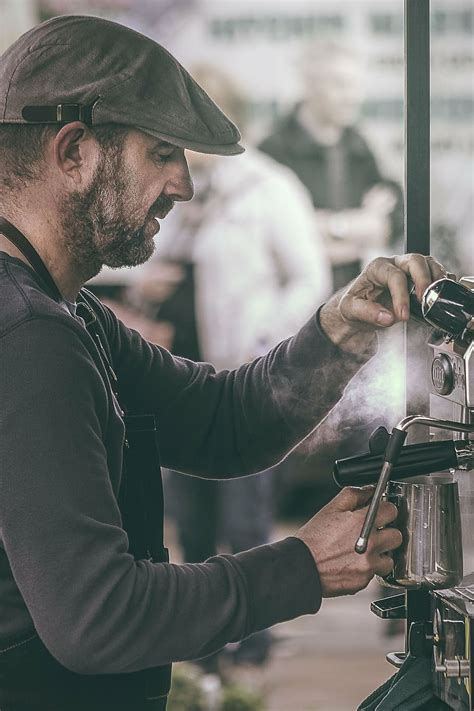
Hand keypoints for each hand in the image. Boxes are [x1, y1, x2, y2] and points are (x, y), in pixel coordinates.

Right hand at [295, 487, 401, 596]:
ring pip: (389, 559)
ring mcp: (369, 565)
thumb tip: (369, 491)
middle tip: (374, 534)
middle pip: (396, 536)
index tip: (381, 513)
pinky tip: (352, 563)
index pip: (391, 510)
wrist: (301, 566)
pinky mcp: (364, 581)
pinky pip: (374, 574)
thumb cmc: (313, 538)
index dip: (385, 510)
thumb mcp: (331, 508)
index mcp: (363, 522)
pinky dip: (367, 569)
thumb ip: (353, 495)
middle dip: (387, 533)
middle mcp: (370, 544)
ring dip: (380, 555)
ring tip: (364, 552)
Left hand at [319, 253, 447, 352]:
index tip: (403, 315)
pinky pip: (435, 275)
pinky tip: (441, 295)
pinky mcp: (419, 280)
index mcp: (377, 268)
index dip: (401, 296)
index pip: (394, 276)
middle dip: (423, 279)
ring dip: (436, 279)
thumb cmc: (354, 306)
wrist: (359, 311)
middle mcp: (395, 264)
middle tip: (425, 300)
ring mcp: (409, 271)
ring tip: (436, 297)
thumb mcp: (350, 310)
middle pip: (415, 261)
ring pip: (429, 264)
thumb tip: (388, 317)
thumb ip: (367, 312)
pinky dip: (442, 283)